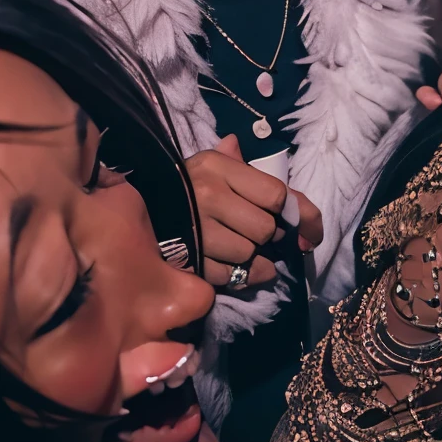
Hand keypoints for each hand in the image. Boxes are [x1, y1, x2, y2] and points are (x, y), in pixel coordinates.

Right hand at [187, 135, 322, 287]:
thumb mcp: (214, 166)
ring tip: (242, 247)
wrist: (133, 204)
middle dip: (270, 236)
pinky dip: (243, 276)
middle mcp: (207, 195)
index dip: (298, 214)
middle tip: (262, 233)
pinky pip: (230, 275)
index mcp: (218, 167)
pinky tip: (240, 268)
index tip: (308, 229)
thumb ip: (254, 174)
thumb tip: (291, 197)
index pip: (276, 195)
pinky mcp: (185, 258)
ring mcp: (195, 229)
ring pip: (248, 254)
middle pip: (265, 229)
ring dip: (254, 258)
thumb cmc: (184, 184)